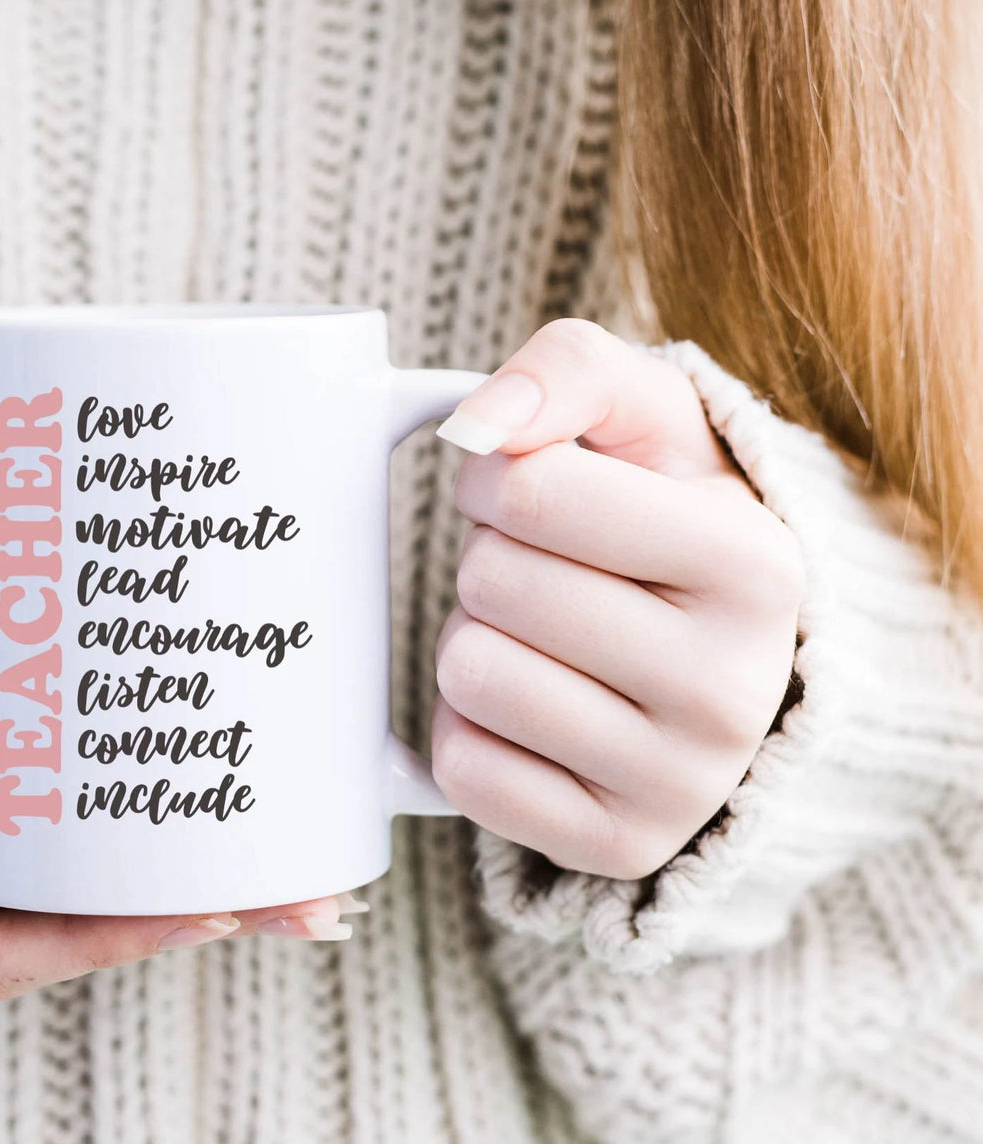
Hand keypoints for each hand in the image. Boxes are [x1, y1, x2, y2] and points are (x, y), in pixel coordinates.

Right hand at [0, 553, 357, 997]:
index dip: (105, 941)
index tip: (211, 907)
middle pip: (57, 923)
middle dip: (174, 913)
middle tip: (298, 889)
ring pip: (61, 871)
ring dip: (162, 865)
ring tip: (274, 839)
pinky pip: (43, 807)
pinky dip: (112, 810)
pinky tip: (176, 780)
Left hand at [431, 320, 804, 880]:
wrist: (718, 656)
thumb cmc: (664, 517)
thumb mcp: (646, 417)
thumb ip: (566, 371)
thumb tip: (474, 425)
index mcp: (754, 563)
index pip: (529, 487)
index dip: (497, 476)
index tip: (533, 490)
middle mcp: (733, 687)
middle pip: (491, 581)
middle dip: (490, 558)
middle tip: (547, 570)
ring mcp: (681, 784)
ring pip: (469, 673)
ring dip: (478, 637)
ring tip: (545, 636)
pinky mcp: (616, 846)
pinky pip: (462, 767)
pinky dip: (470, 724)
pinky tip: (535, 708)